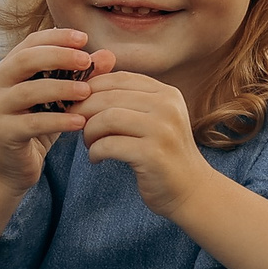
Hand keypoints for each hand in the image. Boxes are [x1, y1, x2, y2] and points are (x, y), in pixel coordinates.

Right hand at [0, 29, 113, 191]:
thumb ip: (81, 76)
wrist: (10, 168)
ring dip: (60, 88)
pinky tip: (80, 121)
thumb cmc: (36, 125)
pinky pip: (32, 123)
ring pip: (28, 91)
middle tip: (86, 60)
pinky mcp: (4, 133)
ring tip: (87, 91)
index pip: (31, 42)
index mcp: (8, 69)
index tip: (84, 38)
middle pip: (25, 60)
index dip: (57, 37)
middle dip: (58, 56)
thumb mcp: (60, 99)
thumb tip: (108, 55)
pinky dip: (58, 120)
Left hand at [72, 72, 212, 220]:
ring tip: (89, 143)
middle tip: (76, 125)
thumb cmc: (162, 153)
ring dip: (89, 132)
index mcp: (166, 93)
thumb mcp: (153, 119)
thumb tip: (85, 84)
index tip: (78, 104)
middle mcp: (167, 107)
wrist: (191, 190)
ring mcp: (162, 130)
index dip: (91, 88)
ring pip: (107, 118)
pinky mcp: (152, 154)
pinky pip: (108, 145)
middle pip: (109, 97)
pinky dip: (95, 151)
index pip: (119, 78)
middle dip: (84, 111)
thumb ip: (128, 100)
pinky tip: (96, 158)